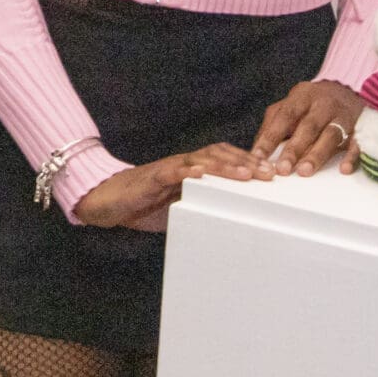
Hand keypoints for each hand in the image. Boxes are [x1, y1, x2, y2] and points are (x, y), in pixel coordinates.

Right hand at [72, 143, 273, 230]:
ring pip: (201, 160)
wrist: (106, 200)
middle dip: (246, 162)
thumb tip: (229, 221)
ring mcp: (168, 169)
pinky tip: (201, 173)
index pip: (224, 159)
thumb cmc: (142, 205)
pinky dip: (188, 171)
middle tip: (270, 173)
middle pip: (219, 155)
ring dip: (225, 166)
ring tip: (245, 173)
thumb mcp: (178, 207)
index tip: (271, 172)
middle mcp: (183, 165)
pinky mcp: (152, 178)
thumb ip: (199, 205)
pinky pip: (172, 172)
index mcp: (191, 171)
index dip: (248, 162)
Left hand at [251, 80, 366, 176]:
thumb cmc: (312, 102)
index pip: (284, 116)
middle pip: (308, 127)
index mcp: (303, 96)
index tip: (259, 156)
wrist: (348, 89)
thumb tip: (257, 148)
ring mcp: (343, 116)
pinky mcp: (360, 128)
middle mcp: (323, 105)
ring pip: (330, 135)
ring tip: (305, 171)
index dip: (270, 137)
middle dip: (294, 149)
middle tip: (283, 169)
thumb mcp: (290, 104)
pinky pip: (357, 142)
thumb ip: (273, 123)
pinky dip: (351, 156)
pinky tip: (344, 169)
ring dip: (317, 155)